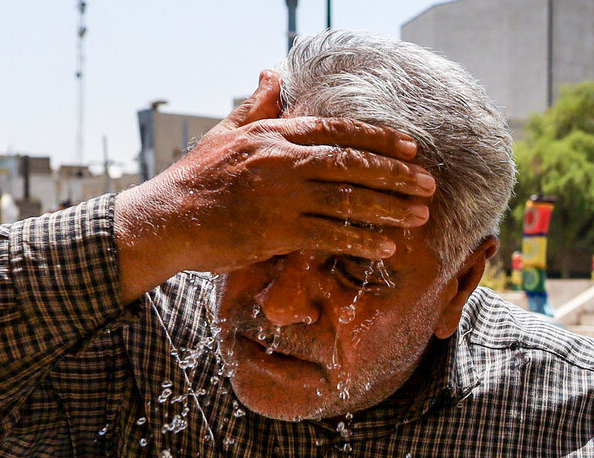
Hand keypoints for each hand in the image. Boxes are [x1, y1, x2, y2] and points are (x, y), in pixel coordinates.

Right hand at [113, 70, 436, 300]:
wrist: (166, 219)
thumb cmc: (195, 179)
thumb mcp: (224, 133)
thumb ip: (255, 106)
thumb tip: (271, 74)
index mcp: (274, 134)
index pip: (338, 131)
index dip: (378, 139)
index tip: (409, 148)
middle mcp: (282, 160)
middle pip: (353, 163)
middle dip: (396, 175)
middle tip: (428, 185)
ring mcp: (281, 197)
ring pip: (348, 200)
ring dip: (388, 209)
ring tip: (417, 217)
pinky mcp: (275, 231)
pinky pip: (328, 235)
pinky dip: (360, 240)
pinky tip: (385, 246)